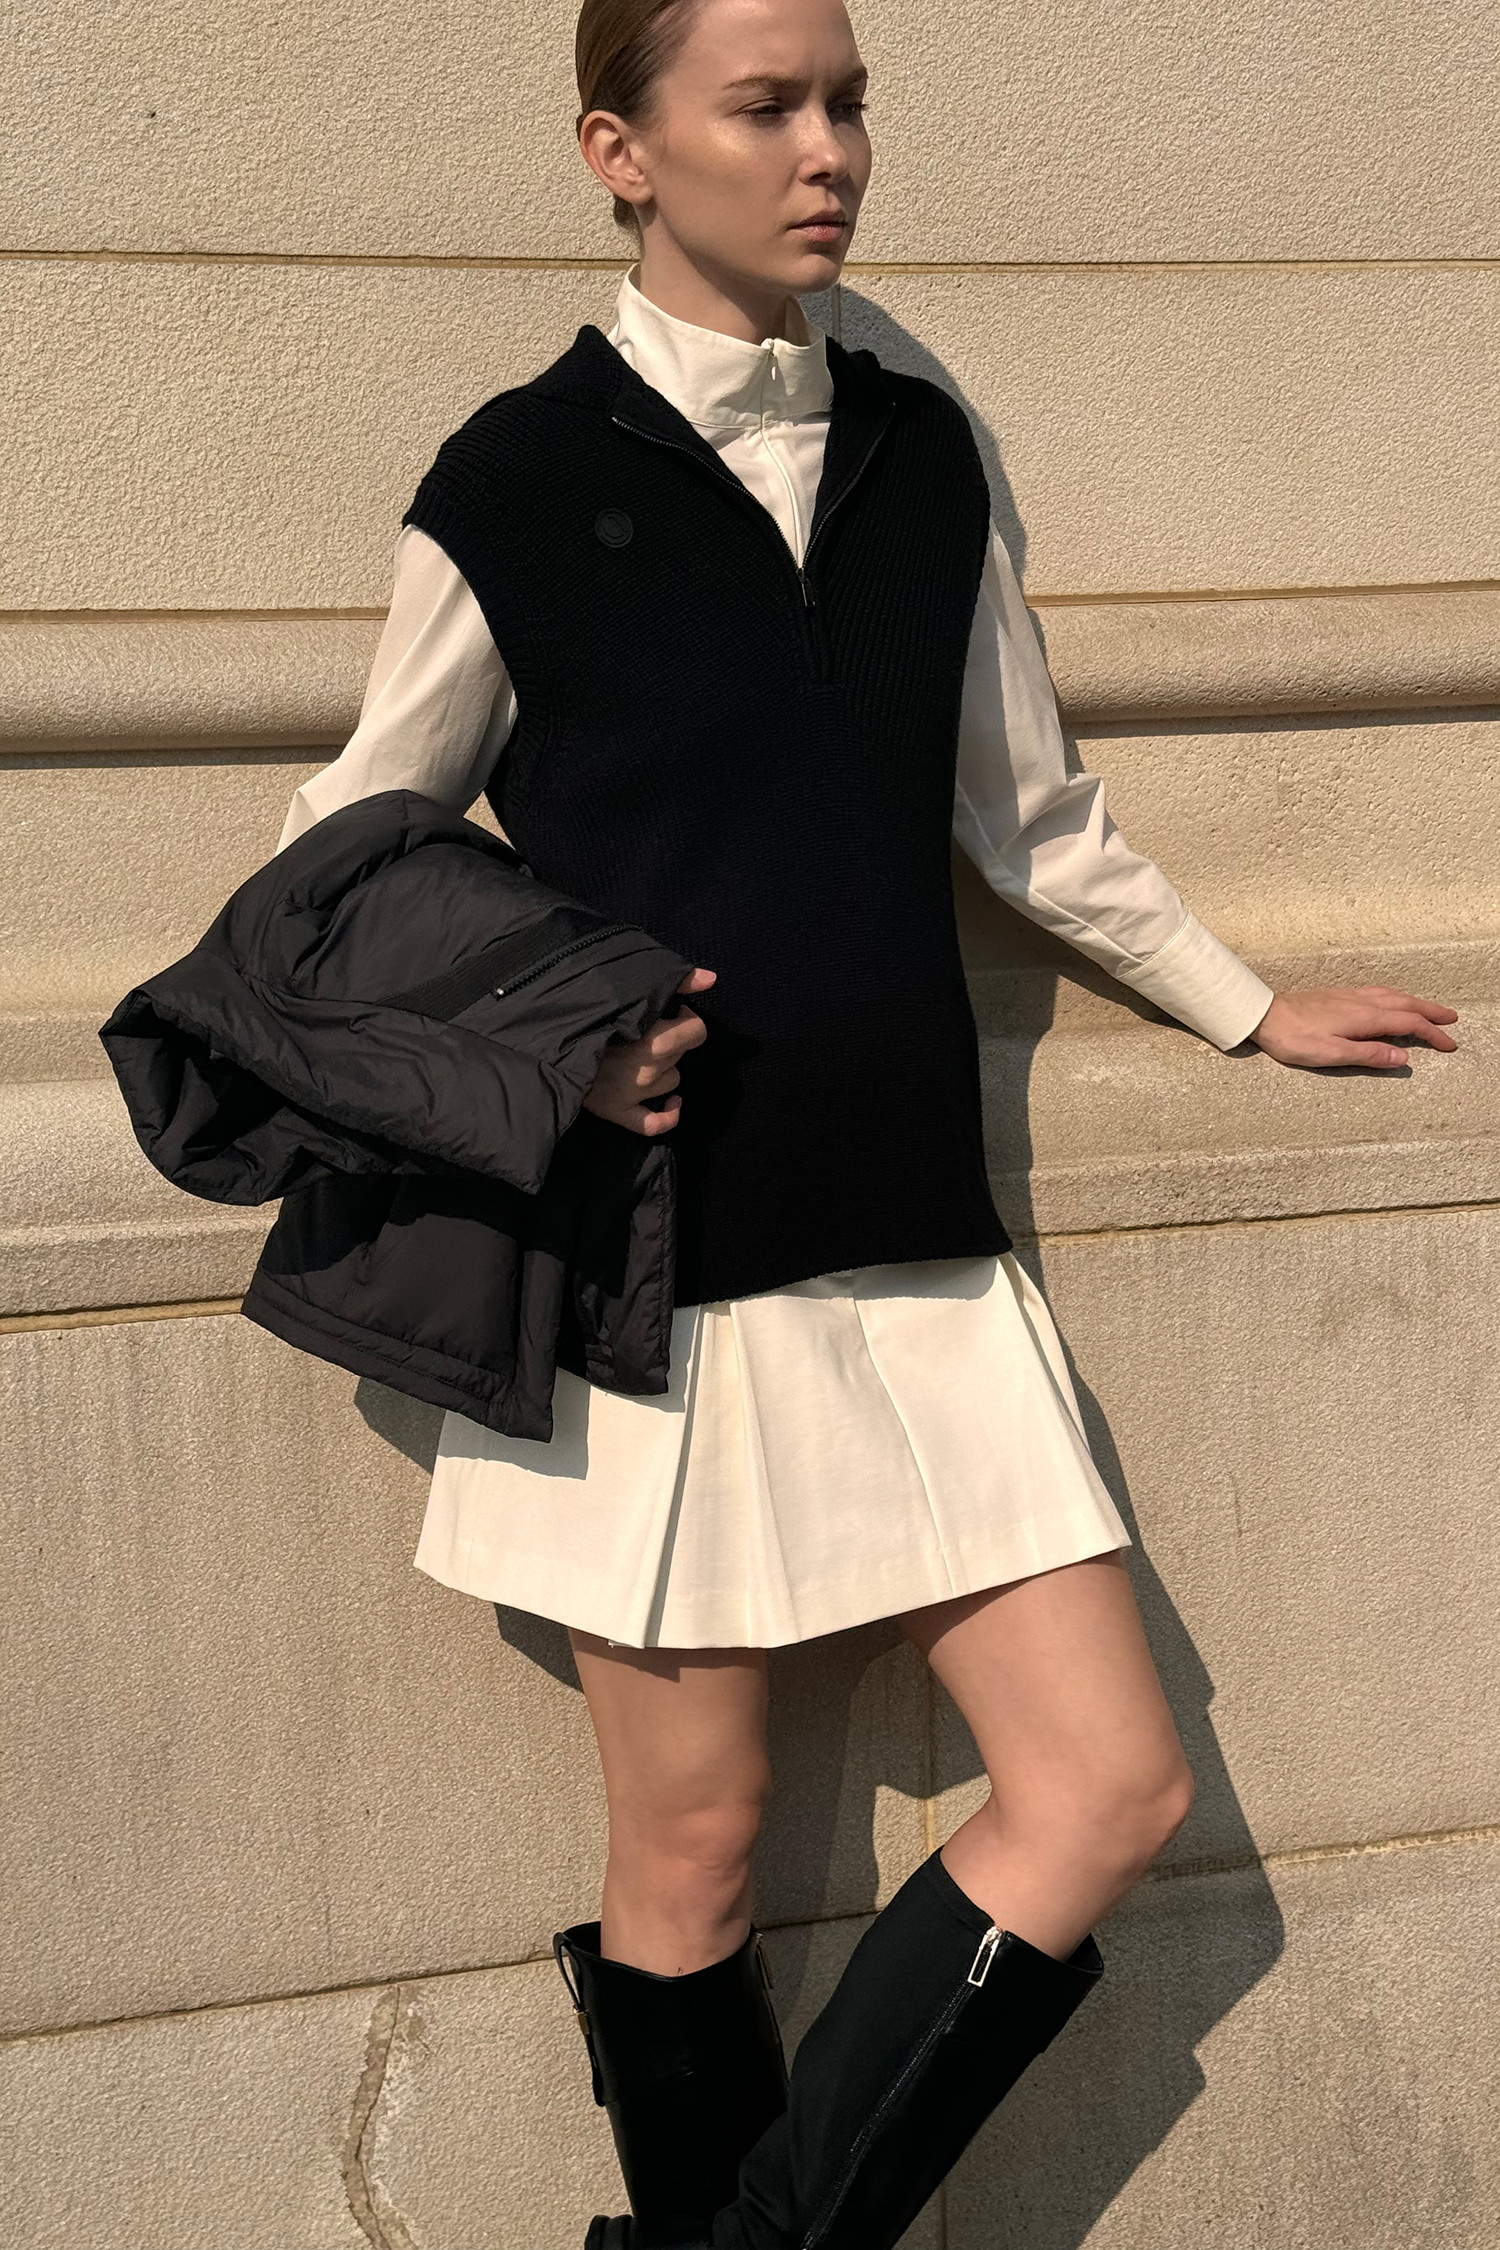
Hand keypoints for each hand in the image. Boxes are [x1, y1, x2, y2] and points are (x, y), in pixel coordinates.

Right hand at [583, 967, 716, 1135]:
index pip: (696, 1032)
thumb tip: (711, 978)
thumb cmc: (583, 1011)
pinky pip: (654, 1124)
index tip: (672, 1014)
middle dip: (671, 1041)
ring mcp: (632, 1093)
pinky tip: (673, 1102)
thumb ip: (673, 983)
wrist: (540, 1041)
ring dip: (663, 1069)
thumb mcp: (626, 991)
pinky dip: (668, 1114)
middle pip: (681, 1054)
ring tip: (639, 1055)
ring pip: (672, 1081)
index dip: (689, 1020)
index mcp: (651, 1037)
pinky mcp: (616, 1111)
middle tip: (644, 1030)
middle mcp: (646, 1068)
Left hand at [1251, 985, 1457, 1069]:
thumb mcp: (1331, 1054)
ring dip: (1416, 1002)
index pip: (1409, 1023)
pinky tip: (1391, 1000)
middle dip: (1431, 1012)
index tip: (1450, 1043)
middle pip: (1406, 1004)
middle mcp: (1362, 1002)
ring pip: (1393, 995)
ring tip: (1430, 1009)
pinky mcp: (1338, 995)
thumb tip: (1403, 1056)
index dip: (1432, 1033)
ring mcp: (1350, 996)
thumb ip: (1369, 1054)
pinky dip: (1396, 997)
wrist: (1264, 1015)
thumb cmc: (1293, 1038)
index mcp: (1365, 1017)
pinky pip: (1378, 992)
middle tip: (1452, 1020)